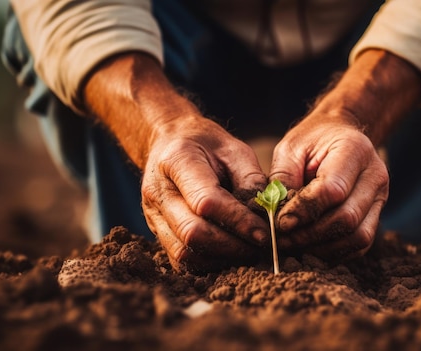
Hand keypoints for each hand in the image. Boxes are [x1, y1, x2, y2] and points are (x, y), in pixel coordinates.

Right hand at [141, 116, 269, 270]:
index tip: (265, 233)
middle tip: (262, 247)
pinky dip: (208, 263)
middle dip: (233, 246)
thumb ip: (251, 180)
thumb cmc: (207, 145)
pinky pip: (180, 260)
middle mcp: (158, 192)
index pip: (207, 202)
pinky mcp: (156, 232)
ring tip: (249, 252)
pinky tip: (230, 254)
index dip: (239, 222)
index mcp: (176, 161)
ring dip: (221, 258)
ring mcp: (153, 215)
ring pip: (184, 252)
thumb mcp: (235, 150)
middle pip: (193, 233)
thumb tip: (267, 217)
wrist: (171, 143)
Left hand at [269, 49, 420, 260]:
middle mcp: (375, 175)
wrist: (339, 135)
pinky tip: (310, 247)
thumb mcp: (290, 149)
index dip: (304, 211)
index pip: (333, 190)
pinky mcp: (377, 215)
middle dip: (310, 235)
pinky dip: (334, 252)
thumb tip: (275, 217)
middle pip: (347, 218)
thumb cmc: (311, 141)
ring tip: (293, 245)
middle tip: (281, 240)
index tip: (279, 222)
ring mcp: (380, 197)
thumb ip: (283, 179)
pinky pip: (360, 244)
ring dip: (322, 248)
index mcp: (355, 150)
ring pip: (357, 237)